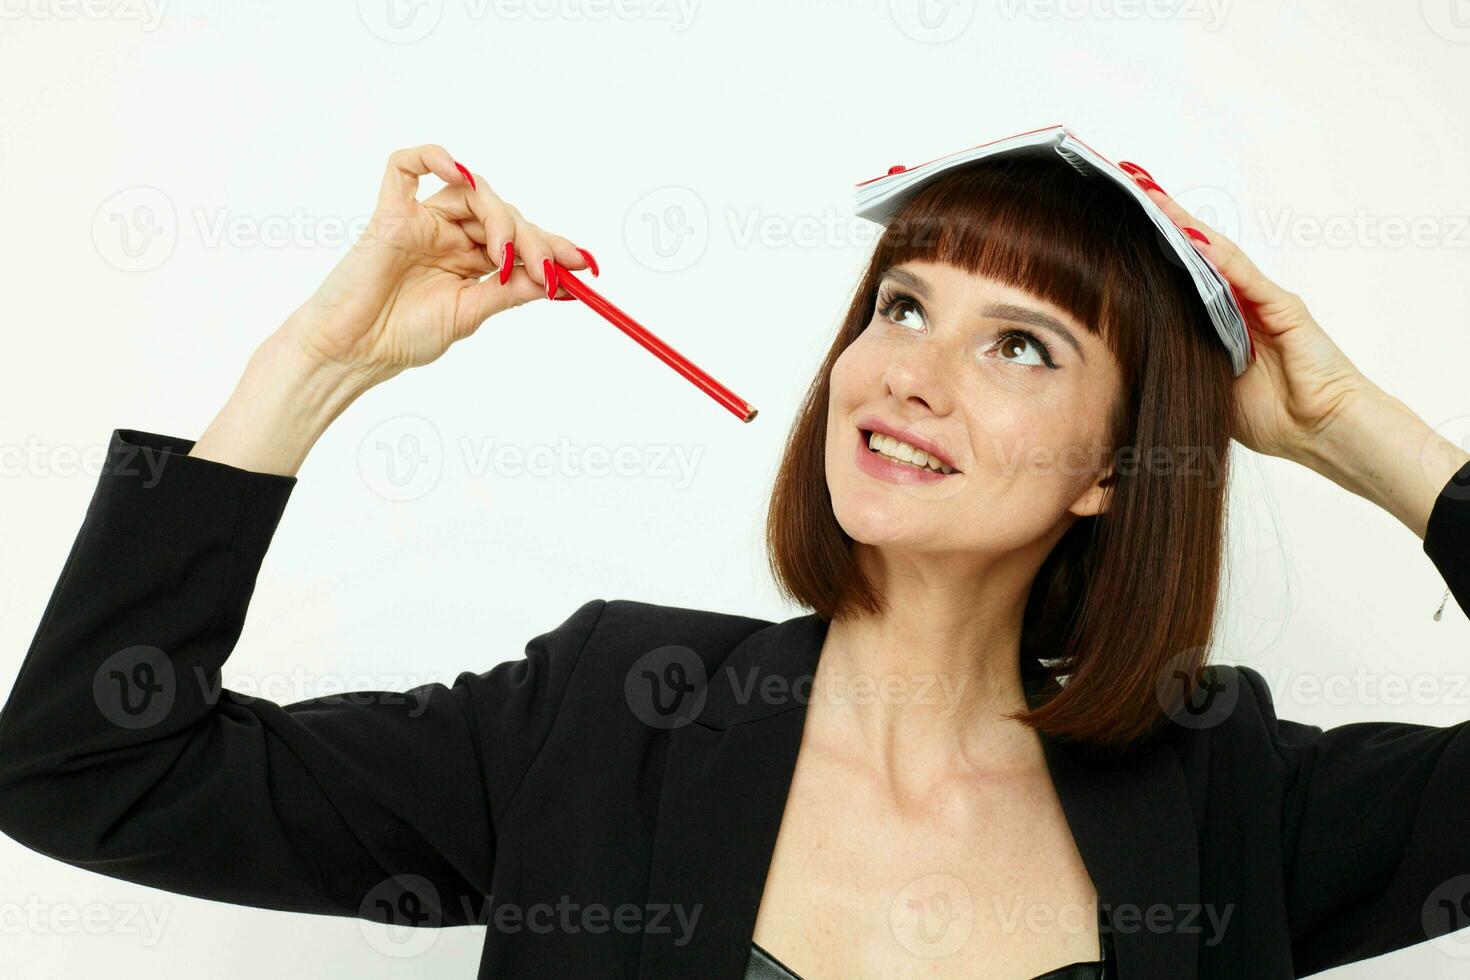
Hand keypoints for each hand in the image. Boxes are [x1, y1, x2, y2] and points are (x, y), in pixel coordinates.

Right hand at [279, 144, 597, 387]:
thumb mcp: (469, 315)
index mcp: (470, 261)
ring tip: (506, 255)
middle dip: (534, 239)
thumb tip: (555, 279)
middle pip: (503, 213)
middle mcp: (449, 236)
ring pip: (472, 191)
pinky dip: (433, 157)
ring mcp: (420, 222)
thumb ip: (507, 292)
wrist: (351, 352)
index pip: (520, 240)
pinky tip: (460, 172)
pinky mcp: (389, 214)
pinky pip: (404, 166)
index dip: (554, 246)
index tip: (587, 265)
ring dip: (500, 217)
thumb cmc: (400, 338)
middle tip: (551, 268)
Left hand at [1124, 167, 1373, 464]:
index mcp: (1221, 323)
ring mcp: (1263, 301)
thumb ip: (1178, 365)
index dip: (1155, 247)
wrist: (1324, 432)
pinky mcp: (1283, 307)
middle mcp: (1242, 304)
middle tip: (1131, 181)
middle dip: (1165, 219)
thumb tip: (1126, 360)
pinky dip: (1216, 255)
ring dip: (1184, 223)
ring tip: (1152, 193)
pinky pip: (1243, 276)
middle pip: (1196, 253)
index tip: (1121, 218)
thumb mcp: (1206, 388)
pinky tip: (1188, 234)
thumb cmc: (1274, 418)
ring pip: (1217, 253)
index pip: (1183, 275)